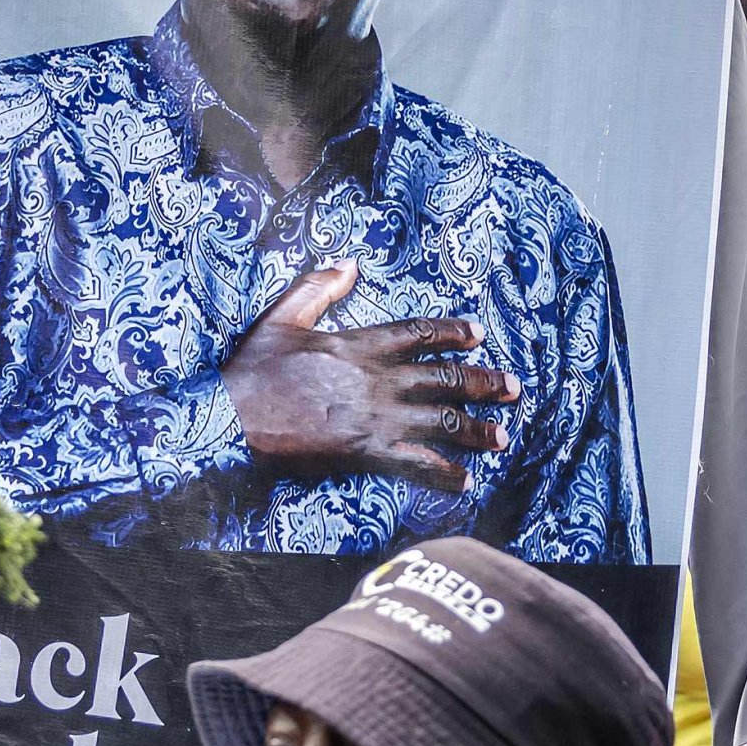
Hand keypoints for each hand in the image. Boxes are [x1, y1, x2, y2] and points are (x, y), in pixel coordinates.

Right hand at [219, 263, 515, 494]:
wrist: (233, 419)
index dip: (451, 333)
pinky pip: (417, 464)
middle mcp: (378, 380)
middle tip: (513, 387)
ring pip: (441, 421)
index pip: (417, 334)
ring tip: (502, 436)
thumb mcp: (282, 317)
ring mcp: (377, 417)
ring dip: (476, 429)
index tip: (478, 334)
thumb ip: (318, 287)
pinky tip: (465, 482)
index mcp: (359, 345)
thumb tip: (348, 263)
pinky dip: (443, 474)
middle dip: (482, 382)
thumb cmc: (252, 372)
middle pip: (444, 379)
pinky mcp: (368, 452)